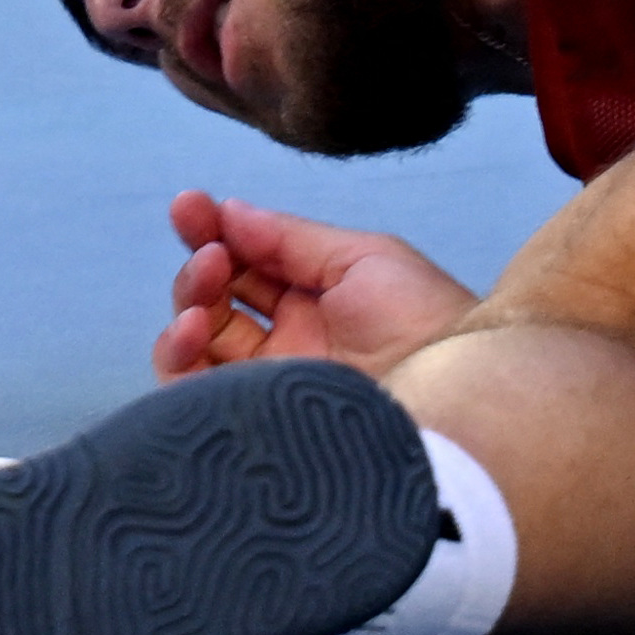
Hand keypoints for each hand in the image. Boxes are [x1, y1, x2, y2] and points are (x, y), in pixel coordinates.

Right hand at [151, 191, 477, 383]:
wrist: (455, 401)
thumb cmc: (426, 323)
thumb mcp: (364, 259)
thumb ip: (291, 238)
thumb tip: (229, 211)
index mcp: (315, 307)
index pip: (247, 266)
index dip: (214, 233)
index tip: (190, 207)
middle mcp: (288, 350)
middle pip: (216, 303)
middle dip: (201, 265)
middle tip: (210, 250)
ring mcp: (270, 390)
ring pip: (197, 349)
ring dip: (188, 305)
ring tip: (206, 282)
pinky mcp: (255, 427)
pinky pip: (192, 398)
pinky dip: (179, 357)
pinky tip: (194, 327)